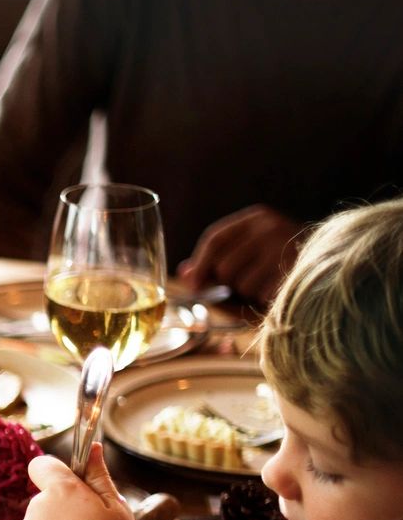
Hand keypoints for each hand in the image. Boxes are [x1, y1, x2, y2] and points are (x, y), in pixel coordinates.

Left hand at [177, 204, 300, 304]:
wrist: (335, 269)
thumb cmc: (281, 267)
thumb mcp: (247, 260)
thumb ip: (213, 265)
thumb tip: (184, 272)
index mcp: (256, 219)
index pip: (215, 237)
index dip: (200, 262)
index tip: (191, 283)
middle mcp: (270, 226)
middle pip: (223, 266)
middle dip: (227, 284)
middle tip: (246, 285)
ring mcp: (285, 246)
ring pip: (241, 283)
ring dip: (248, 294)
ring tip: (267, 285)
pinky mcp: (296, 269)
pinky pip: (261, 294)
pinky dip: (265, 300)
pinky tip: (280, 291)